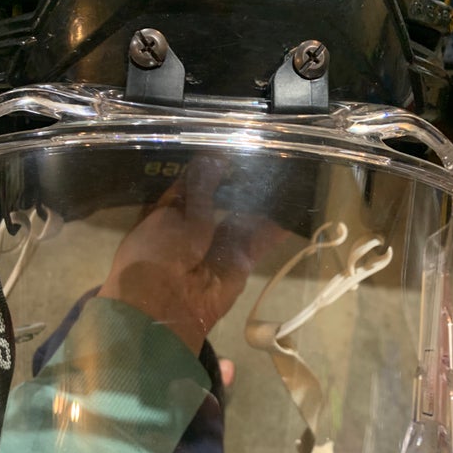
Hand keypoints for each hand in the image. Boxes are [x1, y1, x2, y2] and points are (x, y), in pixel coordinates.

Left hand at [99, 157, 281, 353]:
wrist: (164, 306)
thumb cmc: (158, 252)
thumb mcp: (175, 212)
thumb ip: (199, 186)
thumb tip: (214, 156)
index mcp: (167, 215)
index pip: (192, 185)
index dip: (209, 167)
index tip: (231, 146)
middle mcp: (193, 230)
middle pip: (221, 202)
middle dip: (239, 184)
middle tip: (264, 157)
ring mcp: (217, 248)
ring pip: (242, 220)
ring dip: (261, 203)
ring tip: (286, 175)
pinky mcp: (239, 266)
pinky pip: (257, 243)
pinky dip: (274, 229)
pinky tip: (294, 206)